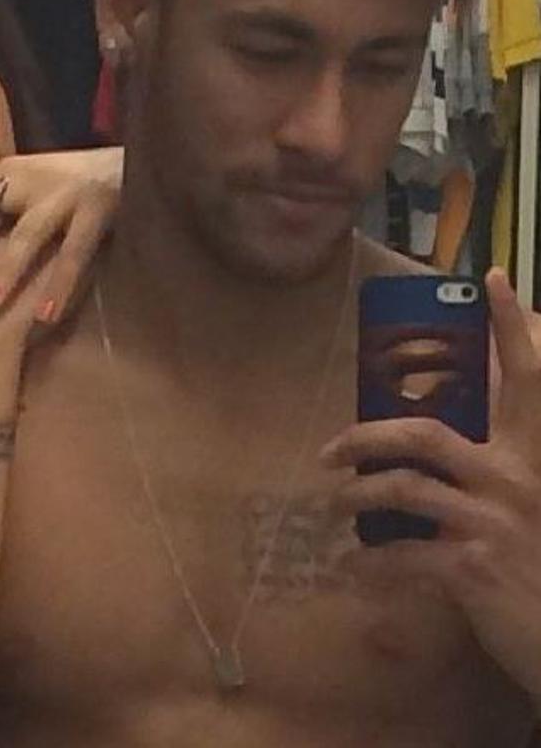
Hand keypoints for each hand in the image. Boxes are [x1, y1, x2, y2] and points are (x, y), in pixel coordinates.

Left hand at [0, 149, 121, 325]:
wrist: (143, 155)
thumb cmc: (78, 186)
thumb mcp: (31, 191)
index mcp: (3, 173)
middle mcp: (25, 177)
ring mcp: (63, 192)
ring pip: (25, 236)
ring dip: (3, 272)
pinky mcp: (99, 207)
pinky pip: (75, 253)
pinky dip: (59, 286)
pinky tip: (44, 318)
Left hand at [321, 270, 540, 700]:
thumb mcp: (534, 508)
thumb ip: (498, 471)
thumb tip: (439, 447)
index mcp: (535, 457)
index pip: (528, 378)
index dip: (510, 326)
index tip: (490, 278)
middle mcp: (517, 479)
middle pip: (423, 433)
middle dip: (365, 436)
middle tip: (328, 450)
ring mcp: (494, 523)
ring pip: (400, 488)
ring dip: (355, 496)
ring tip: (335, 504)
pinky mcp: (474, 569)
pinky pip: (401, 553)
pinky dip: (369, 562)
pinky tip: (354, 569)